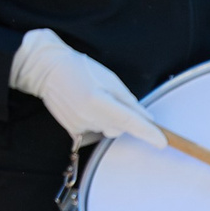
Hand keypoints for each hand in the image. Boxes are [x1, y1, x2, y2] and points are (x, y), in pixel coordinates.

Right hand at [8, 28, 165, 147]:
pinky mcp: (72, 130)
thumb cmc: (80, 69)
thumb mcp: (109, 78)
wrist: (47, 70)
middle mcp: (88, 116)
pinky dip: (96, 120)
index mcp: (99, 100)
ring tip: (95, 98)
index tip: (162, 141)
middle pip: (120, 128)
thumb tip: (145, 117)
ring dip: (109, 119)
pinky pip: (94, 130)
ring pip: (107, 130)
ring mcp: (79, 125)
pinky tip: (85, 105)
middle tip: (114, 99)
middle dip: (124, 118)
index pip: (130, 121)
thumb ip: (127, 100)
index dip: (148, 132)